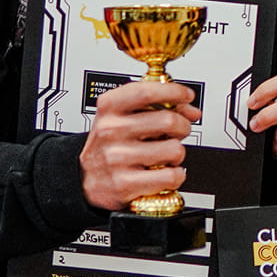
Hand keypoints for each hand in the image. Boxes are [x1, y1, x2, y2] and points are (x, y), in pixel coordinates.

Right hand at [79, 82, 198, 212]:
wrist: (84, 179)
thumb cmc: (110, 144)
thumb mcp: (124, 117)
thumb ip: (157, 107)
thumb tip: (191, 111)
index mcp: (109, 108)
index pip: (147, 92)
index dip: (174, 91)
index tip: (186, 96)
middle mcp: (110, 131)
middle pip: (168, 120)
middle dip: (182, 126)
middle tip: (177, 132)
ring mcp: (116, 158)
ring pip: (174, 149)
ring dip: (177, 153)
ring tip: (165, 155)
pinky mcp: (124, 184)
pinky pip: (170, 176)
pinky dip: (175, 175)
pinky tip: (164, 172)